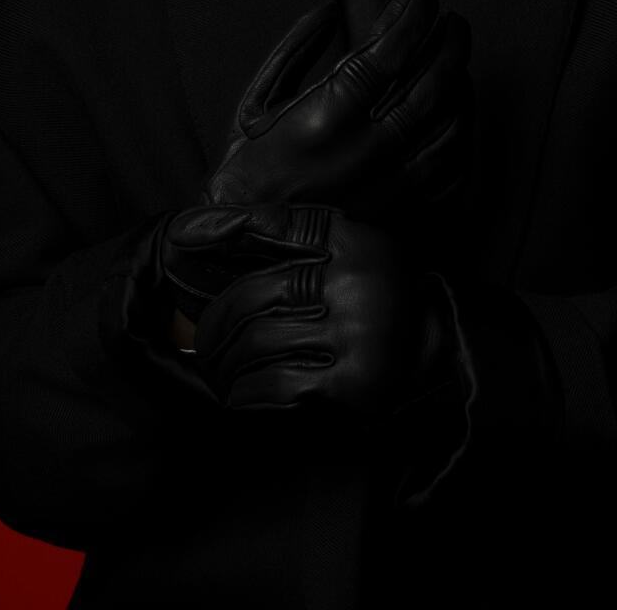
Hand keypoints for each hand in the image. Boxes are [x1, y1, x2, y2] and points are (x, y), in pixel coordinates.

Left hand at [163, 201, 456, 416]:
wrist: (437, 364)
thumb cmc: (375, 301)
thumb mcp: (348, 250)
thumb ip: (291, 236)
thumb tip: (204, 228)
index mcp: (354, 242)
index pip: (275, 224)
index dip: (223, 226)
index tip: (179, 234)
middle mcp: (354, 284)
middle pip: (251, 296)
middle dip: (214, 322)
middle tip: (201, 339)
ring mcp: (351, 336)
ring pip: (253, 344)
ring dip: (224, 363)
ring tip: (218, 368)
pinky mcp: (345, 388)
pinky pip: (269, 387)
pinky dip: (243, 393)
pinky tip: (239, 393)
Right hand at [206, 0, 473, 224]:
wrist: (250, 250)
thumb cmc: (248, 173)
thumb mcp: (255, 103)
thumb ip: (292, 51)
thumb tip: (326, 9)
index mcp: (327, 118)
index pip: (390, 48)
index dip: (414, 10)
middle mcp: (367, 150)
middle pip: (433, 81)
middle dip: (450, 39)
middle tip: (452, 19)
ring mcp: (392, 184)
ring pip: (451, 120)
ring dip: (461, 80)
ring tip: (458, 57)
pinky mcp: (404, 211)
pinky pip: (453, 164)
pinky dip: (462, 129)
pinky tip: (458, 108)